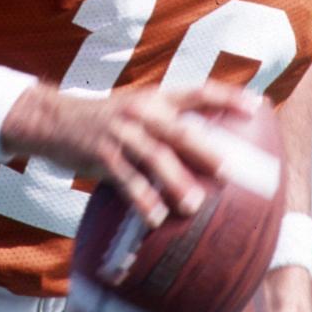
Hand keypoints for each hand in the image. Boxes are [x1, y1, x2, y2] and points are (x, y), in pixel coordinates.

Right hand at [4, 79, 261, 224]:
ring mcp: (121, 132)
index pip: (198, 92)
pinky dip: (143, 199)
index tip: (257, 106)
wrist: (54, 120)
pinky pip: (127, 180)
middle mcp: (141, 111)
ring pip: (155, 158)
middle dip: (205, 151)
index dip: (228, 98)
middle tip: (229, 172)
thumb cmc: (105, 123)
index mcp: (156, 98)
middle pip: (180, 131)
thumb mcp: (135, 113)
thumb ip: (166, 127)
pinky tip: (156, 218)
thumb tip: (209, 152)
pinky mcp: (102, 153)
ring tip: (194, 205)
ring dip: (176, 182)